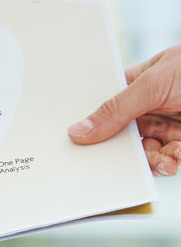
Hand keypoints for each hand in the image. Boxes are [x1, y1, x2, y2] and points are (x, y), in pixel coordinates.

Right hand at [69, 45, 180, 175]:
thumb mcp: (154, 84)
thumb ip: (117, 109)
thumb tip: (78, 130)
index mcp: (136, 83)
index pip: (104, 104)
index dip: (89, 121)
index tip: (75, 139)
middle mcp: (148, 106)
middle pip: (120, 134)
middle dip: (119, 150)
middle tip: (115, 162)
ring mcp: (167, 125)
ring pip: (144, 151)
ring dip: (150, 160)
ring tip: (161, 163)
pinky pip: (166, 159)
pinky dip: (168, 163)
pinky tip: (173, 161)